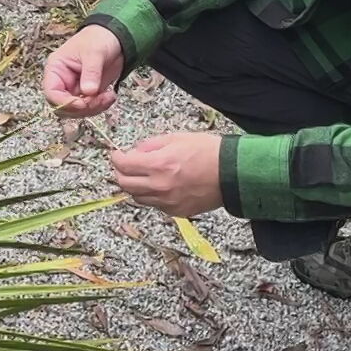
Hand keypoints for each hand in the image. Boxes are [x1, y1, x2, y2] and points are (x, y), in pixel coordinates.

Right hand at [41, 24, 124, 117]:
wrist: (115, 38)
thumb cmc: (98, 39)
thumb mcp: (94, 53)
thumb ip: (91, 72)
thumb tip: (89, 92)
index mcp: (56, 69)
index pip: (51, 93)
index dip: (64, 102)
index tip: (82, 103)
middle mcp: (63, 81)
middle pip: (63, 107)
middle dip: (82, 107)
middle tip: (100, 99)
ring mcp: (75, 89)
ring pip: (77, 111)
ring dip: (93, 108)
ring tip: (109, 96)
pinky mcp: (87, 94)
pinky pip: (89, 108)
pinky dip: (100, 107)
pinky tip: (110, 96)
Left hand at [109, 133, 224, 216]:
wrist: (233, 173)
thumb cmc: (209, 152)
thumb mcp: (177, 138)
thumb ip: (152, 144)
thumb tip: (135, 151)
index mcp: (159, 164)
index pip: (123, 165)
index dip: (116, 158)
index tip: (117, 154)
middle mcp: (160, 186)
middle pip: (125, 184)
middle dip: (121, 173)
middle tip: (126, 165)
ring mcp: (168, 202)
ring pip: (138, 198)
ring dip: (136, 186)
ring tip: (145, 175)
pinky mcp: (177, 211)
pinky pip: (155, 205)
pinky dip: (153, 196)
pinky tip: (161, 186)